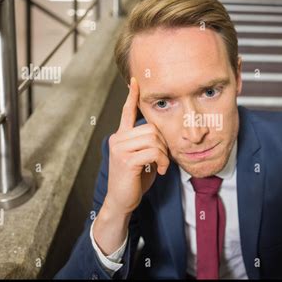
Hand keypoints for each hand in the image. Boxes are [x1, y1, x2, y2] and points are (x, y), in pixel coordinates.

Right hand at [93, 77, 168, 254]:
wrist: (121, 201)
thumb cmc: (134, 180)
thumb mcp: (141, 158)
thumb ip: (147, 144)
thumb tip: (160, 135)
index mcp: (121, 137)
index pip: (127, 112)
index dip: (132, 96)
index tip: (135, 80)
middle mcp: (118, 139)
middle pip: (151, 128)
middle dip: (163, 143)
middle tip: (163, 159)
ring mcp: (120, 149)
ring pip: (153, 138)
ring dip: (164, 154)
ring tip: (161, 166)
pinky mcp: (126, 160)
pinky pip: (153, 151)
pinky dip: (162, 161)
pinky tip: (159, 171)